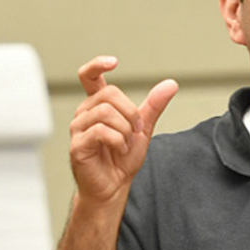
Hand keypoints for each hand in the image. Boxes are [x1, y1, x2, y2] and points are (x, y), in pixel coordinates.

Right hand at [70, 56, 177, 204]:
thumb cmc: (121, 160)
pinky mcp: (78, 145)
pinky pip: (101, 131)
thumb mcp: (143, 129)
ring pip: (106, 112)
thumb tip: (171, 84)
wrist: (113, 187)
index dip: (98, 65)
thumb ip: (153, 106)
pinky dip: (118, 141)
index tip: (114, 62)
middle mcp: (84, 114)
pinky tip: (119, 150)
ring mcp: (78, 129)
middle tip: (136, 131)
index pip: (89, 77)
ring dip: (125, 130)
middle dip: (130, 112)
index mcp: (97, 106)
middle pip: (108, 94)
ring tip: (125, 144)